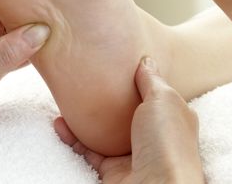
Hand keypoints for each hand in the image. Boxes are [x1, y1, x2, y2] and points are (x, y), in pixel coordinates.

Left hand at [0, 0, 49, 168]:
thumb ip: (8, 53)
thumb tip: (41, 32)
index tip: (51, 2)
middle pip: (7, 10)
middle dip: (31, 17)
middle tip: (60, 21)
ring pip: (10, 29)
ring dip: (29, 36)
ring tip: (56, 37)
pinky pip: (8, 46)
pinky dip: (23, 51)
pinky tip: (42, 54)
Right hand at [54, 57, 203, 183]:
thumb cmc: (167, 142)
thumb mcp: (163, 99)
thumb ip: (151, 79)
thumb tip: (146, 60)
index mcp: (172, 117)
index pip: (153, 94)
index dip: (136, 80)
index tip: (114, 63)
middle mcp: (154, 135)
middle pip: (126, 112)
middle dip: (106, 99)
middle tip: (85, 81)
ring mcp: (133, 153)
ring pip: (104, 132)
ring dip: (84, 118)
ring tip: (66, 101)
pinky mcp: (113, 170)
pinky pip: (88, 151)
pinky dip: (72, 138)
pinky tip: (59, 124)